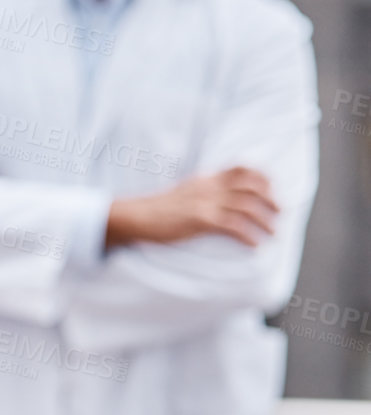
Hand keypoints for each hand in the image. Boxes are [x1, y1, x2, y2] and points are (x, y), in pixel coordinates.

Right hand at [106, 166, 277, 248]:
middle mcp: (208, 187)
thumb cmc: (156, 210)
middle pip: (250, 186)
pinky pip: (234, 226)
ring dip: (265, 220)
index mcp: (205, 179)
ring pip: (246, 207)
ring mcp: (205, 203)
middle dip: (270, 198)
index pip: (240, 169)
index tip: (272, 189)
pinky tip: (255, 245)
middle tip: (280, 212)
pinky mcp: (200, 220)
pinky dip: (249, 236)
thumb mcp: (183, 193)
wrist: (135, 216)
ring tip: (273, 232)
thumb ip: (202, 192)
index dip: (262, 177)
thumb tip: (219, 201)